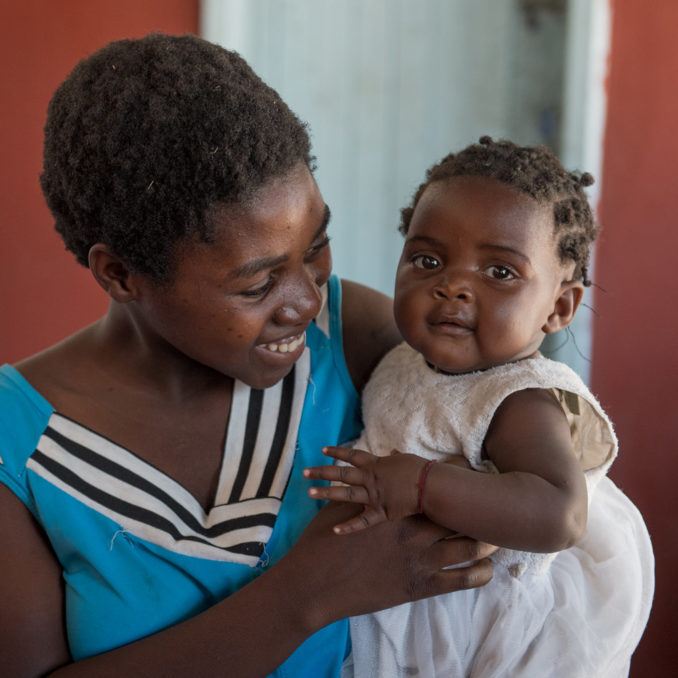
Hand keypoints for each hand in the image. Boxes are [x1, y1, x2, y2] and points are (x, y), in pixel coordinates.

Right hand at [285, 500, 495, 628]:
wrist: (318, 582)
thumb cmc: (327, 543)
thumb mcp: (347, 510)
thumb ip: (367, 494)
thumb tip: (372, 477)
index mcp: (399, 513)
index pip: (437, 497)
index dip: (455, 490)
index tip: (471, 482)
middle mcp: (415, 533)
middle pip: (457, 519)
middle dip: (476, 512)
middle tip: (495, 506)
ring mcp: (421, 562)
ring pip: (466, 548)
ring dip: (486, 542)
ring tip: (501, 537)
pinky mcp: (421, 588)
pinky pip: (459, 582)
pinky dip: (478, 575)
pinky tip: (490, 571)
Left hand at [304, 446, 426, 532]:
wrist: (429, 486)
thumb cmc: (418, 469)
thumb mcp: (403, 458)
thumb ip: (393, 457)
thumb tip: (391, 452)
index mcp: (374, 464)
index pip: (352, 455)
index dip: (337, 452)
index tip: (322, 450)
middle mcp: (369, 478)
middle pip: (341, 474)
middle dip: (322, 472)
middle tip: (305, 472)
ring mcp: (373, 496)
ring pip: (345, 494)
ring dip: (326, 493)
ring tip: (310, 492)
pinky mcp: (380, 512)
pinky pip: (362, 521)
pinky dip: (349, 526)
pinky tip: (335, 530)